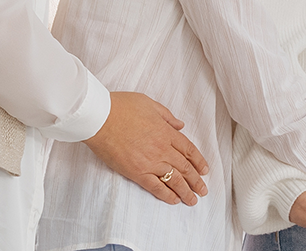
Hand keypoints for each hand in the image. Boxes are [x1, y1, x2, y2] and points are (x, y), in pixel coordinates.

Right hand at [83, 91, 208, 205]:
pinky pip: (155, 186)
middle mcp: (162, 148)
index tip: (205, 170)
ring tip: (193, 200)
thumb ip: (167, 116)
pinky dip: (166, 194)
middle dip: (196, 180)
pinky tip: (173, 200)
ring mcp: (149, 162)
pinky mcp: (136, 172)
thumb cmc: (122, 107)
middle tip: (203, 190)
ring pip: (173, 179)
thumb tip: (180, 125)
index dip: (198, 161)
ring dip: (185, 191)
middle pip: (184, 167)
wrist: (99, 117)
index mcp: (166, 131)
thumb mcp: (150, 104)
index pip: (188, 149)